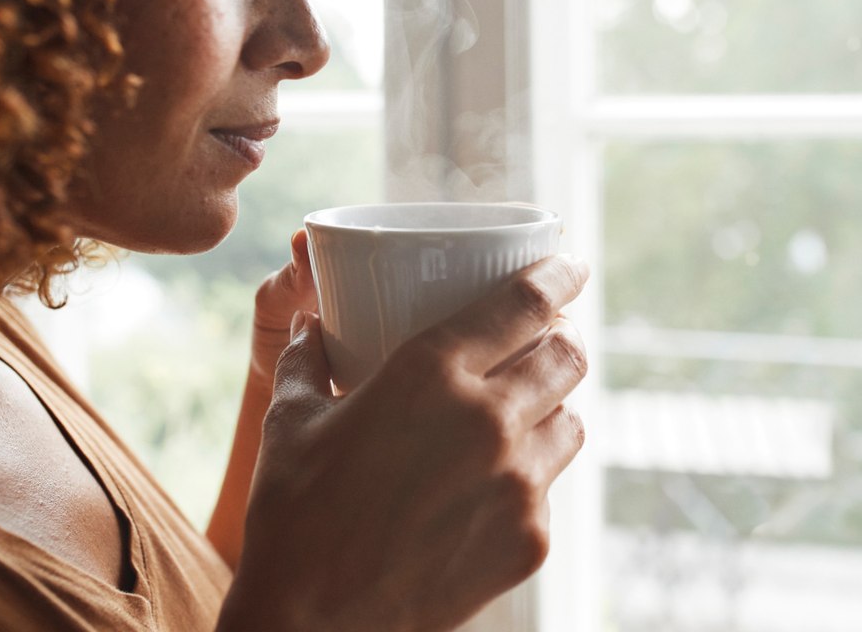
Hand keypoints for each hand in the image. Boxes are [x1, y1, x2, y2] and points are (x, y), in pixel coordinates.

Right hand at [218, 255, 589, 631]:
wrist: (313, 626)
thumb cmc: (293, 518)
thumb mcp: (289, 422)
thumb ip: (305, 356)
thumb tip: (311, 321)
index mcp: (430, 375)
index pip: (527, 303)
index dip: (560, 275)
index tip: (571, 265)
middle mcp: (488, 421)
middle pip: (568, 355)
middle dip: (564, 335)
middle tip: (544, 336)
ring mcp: (518, 485)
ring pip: (572, 421)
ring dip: (554, 405)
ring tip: (523, 409)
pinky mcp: (530, 540)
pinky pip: (550, 487)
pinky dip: (532, 473)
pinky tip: (494, 481)